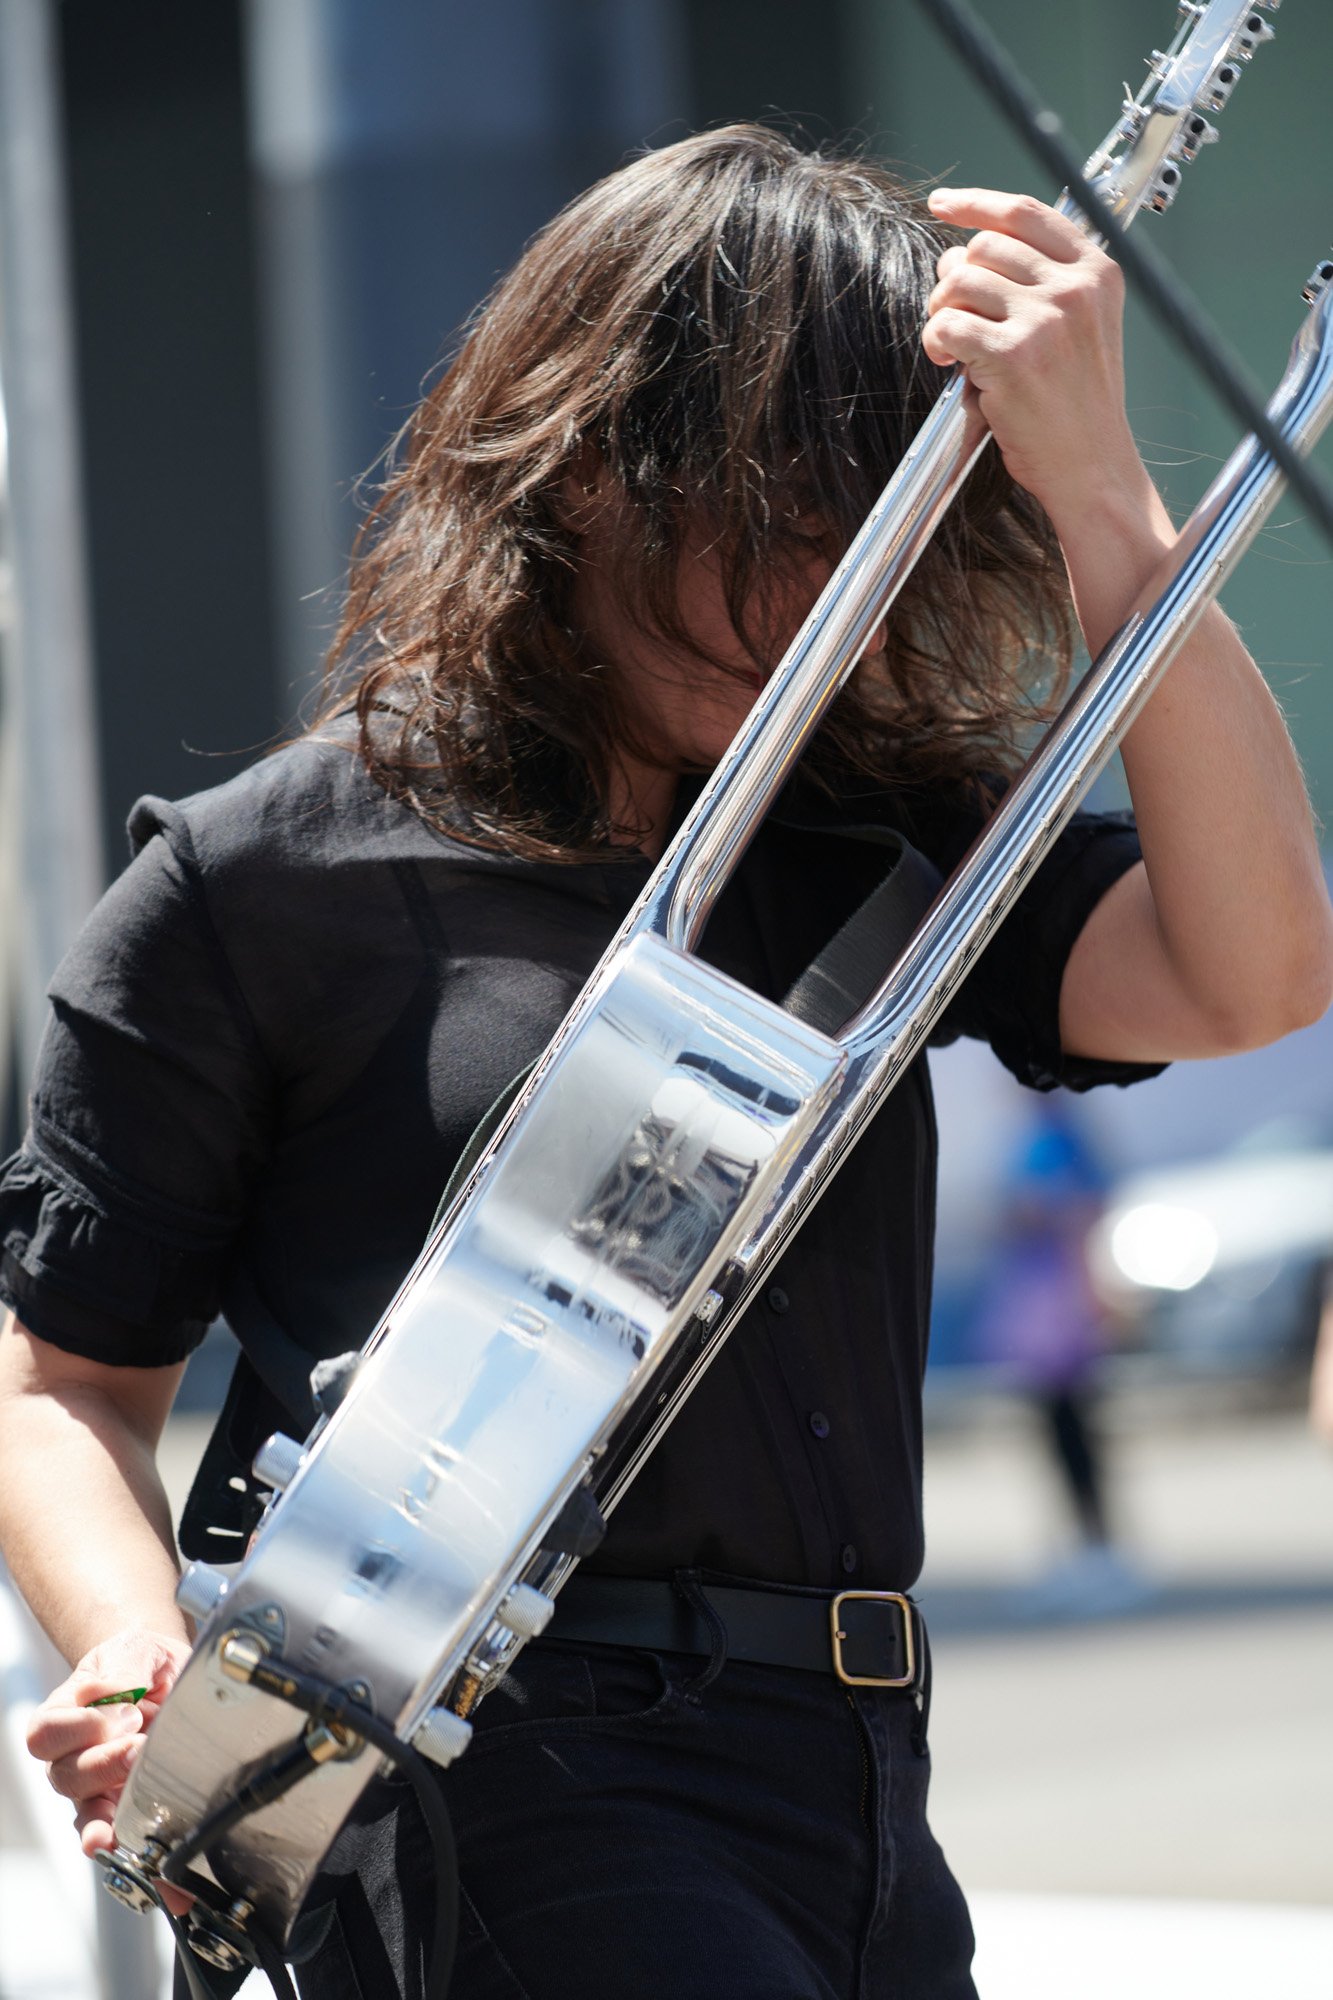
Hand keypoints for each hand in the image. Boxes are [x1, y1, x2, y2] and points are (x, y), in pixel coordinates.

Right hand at [26, 1627, 193, 1907]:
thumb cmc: (142, 1663)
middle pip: (67, 1776)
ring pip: (87, 1812)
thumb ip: (127, 1667)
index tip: (118, 1711)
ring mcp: (96, 1788)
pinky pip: (115, 1835)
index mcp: (64, 1714)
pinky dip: (128, 1849)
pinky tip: (140, 1863)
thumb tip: (122, 1695)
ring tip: (131, 1811)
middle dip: (105, 1763)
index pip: (47, 1732)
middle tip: (140, 1745)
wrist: (168, 1676)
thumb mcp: (136, 1650)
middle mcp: (72, 1756)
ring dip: (111, 1813)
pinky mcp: (122, 1807)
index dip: (79, 1726)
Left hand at [922, 188, 1149, 529]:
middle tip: (950, 313)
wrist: (1092, 465)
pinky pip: (947, 325)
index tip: (942, 204)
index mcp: (1096, 272)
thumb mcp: (1080, 328)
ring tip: (952, 346)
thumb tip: (962, 253)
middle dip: (953, 278)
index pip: (1025, 212)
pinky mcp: (1014, 355)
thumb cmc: (1076, 405)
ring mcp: (1046, 319)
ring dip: (941, 312)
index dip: (975, 203)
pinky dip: (935, 343)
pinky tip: (948, 364)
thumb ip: (1038, 283)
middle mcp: (1075, 288)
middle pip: (984, 247)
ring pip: (960, 282)